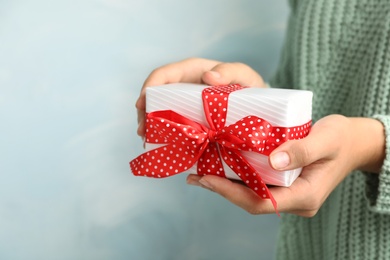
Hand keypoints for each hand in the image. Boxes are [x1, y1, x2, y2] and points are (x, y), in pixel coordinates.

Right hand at [136, 57, 264, 136]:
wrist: (257, 106)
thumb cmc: (249, 86)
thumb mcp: (244, 75)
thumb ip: (230, 71)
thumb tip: (208, 76)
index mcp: (192, 71)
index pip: (162, 74)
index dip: (147, 88)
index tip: (140, 105)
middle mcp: (184, 86)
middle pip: (155, 96)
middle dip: (144, 112)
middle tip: (142, 132)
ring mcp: (184, 103)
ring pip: (160, 112)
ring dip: (151, 126)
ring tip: (148, 142)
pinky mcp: (189, 118)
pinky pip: (172, 124)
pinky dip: (165, 134)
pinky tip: (164, 145)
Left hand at [187, 115, 384, 216]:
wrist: (353, 142)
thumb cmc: (342, 139)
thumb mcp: (327, 139)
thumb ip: (302, 149)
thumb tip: (274, 160)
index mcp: (305, 196)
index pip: (261, 202)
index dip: (232, 192)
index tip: (208, 179)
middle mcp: (294, 200)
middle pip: (251, 201)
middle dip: (222, 190)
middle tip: (196, 177)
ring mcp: (288, 194)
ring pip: (251, 194)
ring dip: (226, 184)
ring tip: (199, 173)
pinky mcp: (284, 184)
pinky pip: (257, 184)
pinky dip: (237, 176)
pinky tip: (220, 166)